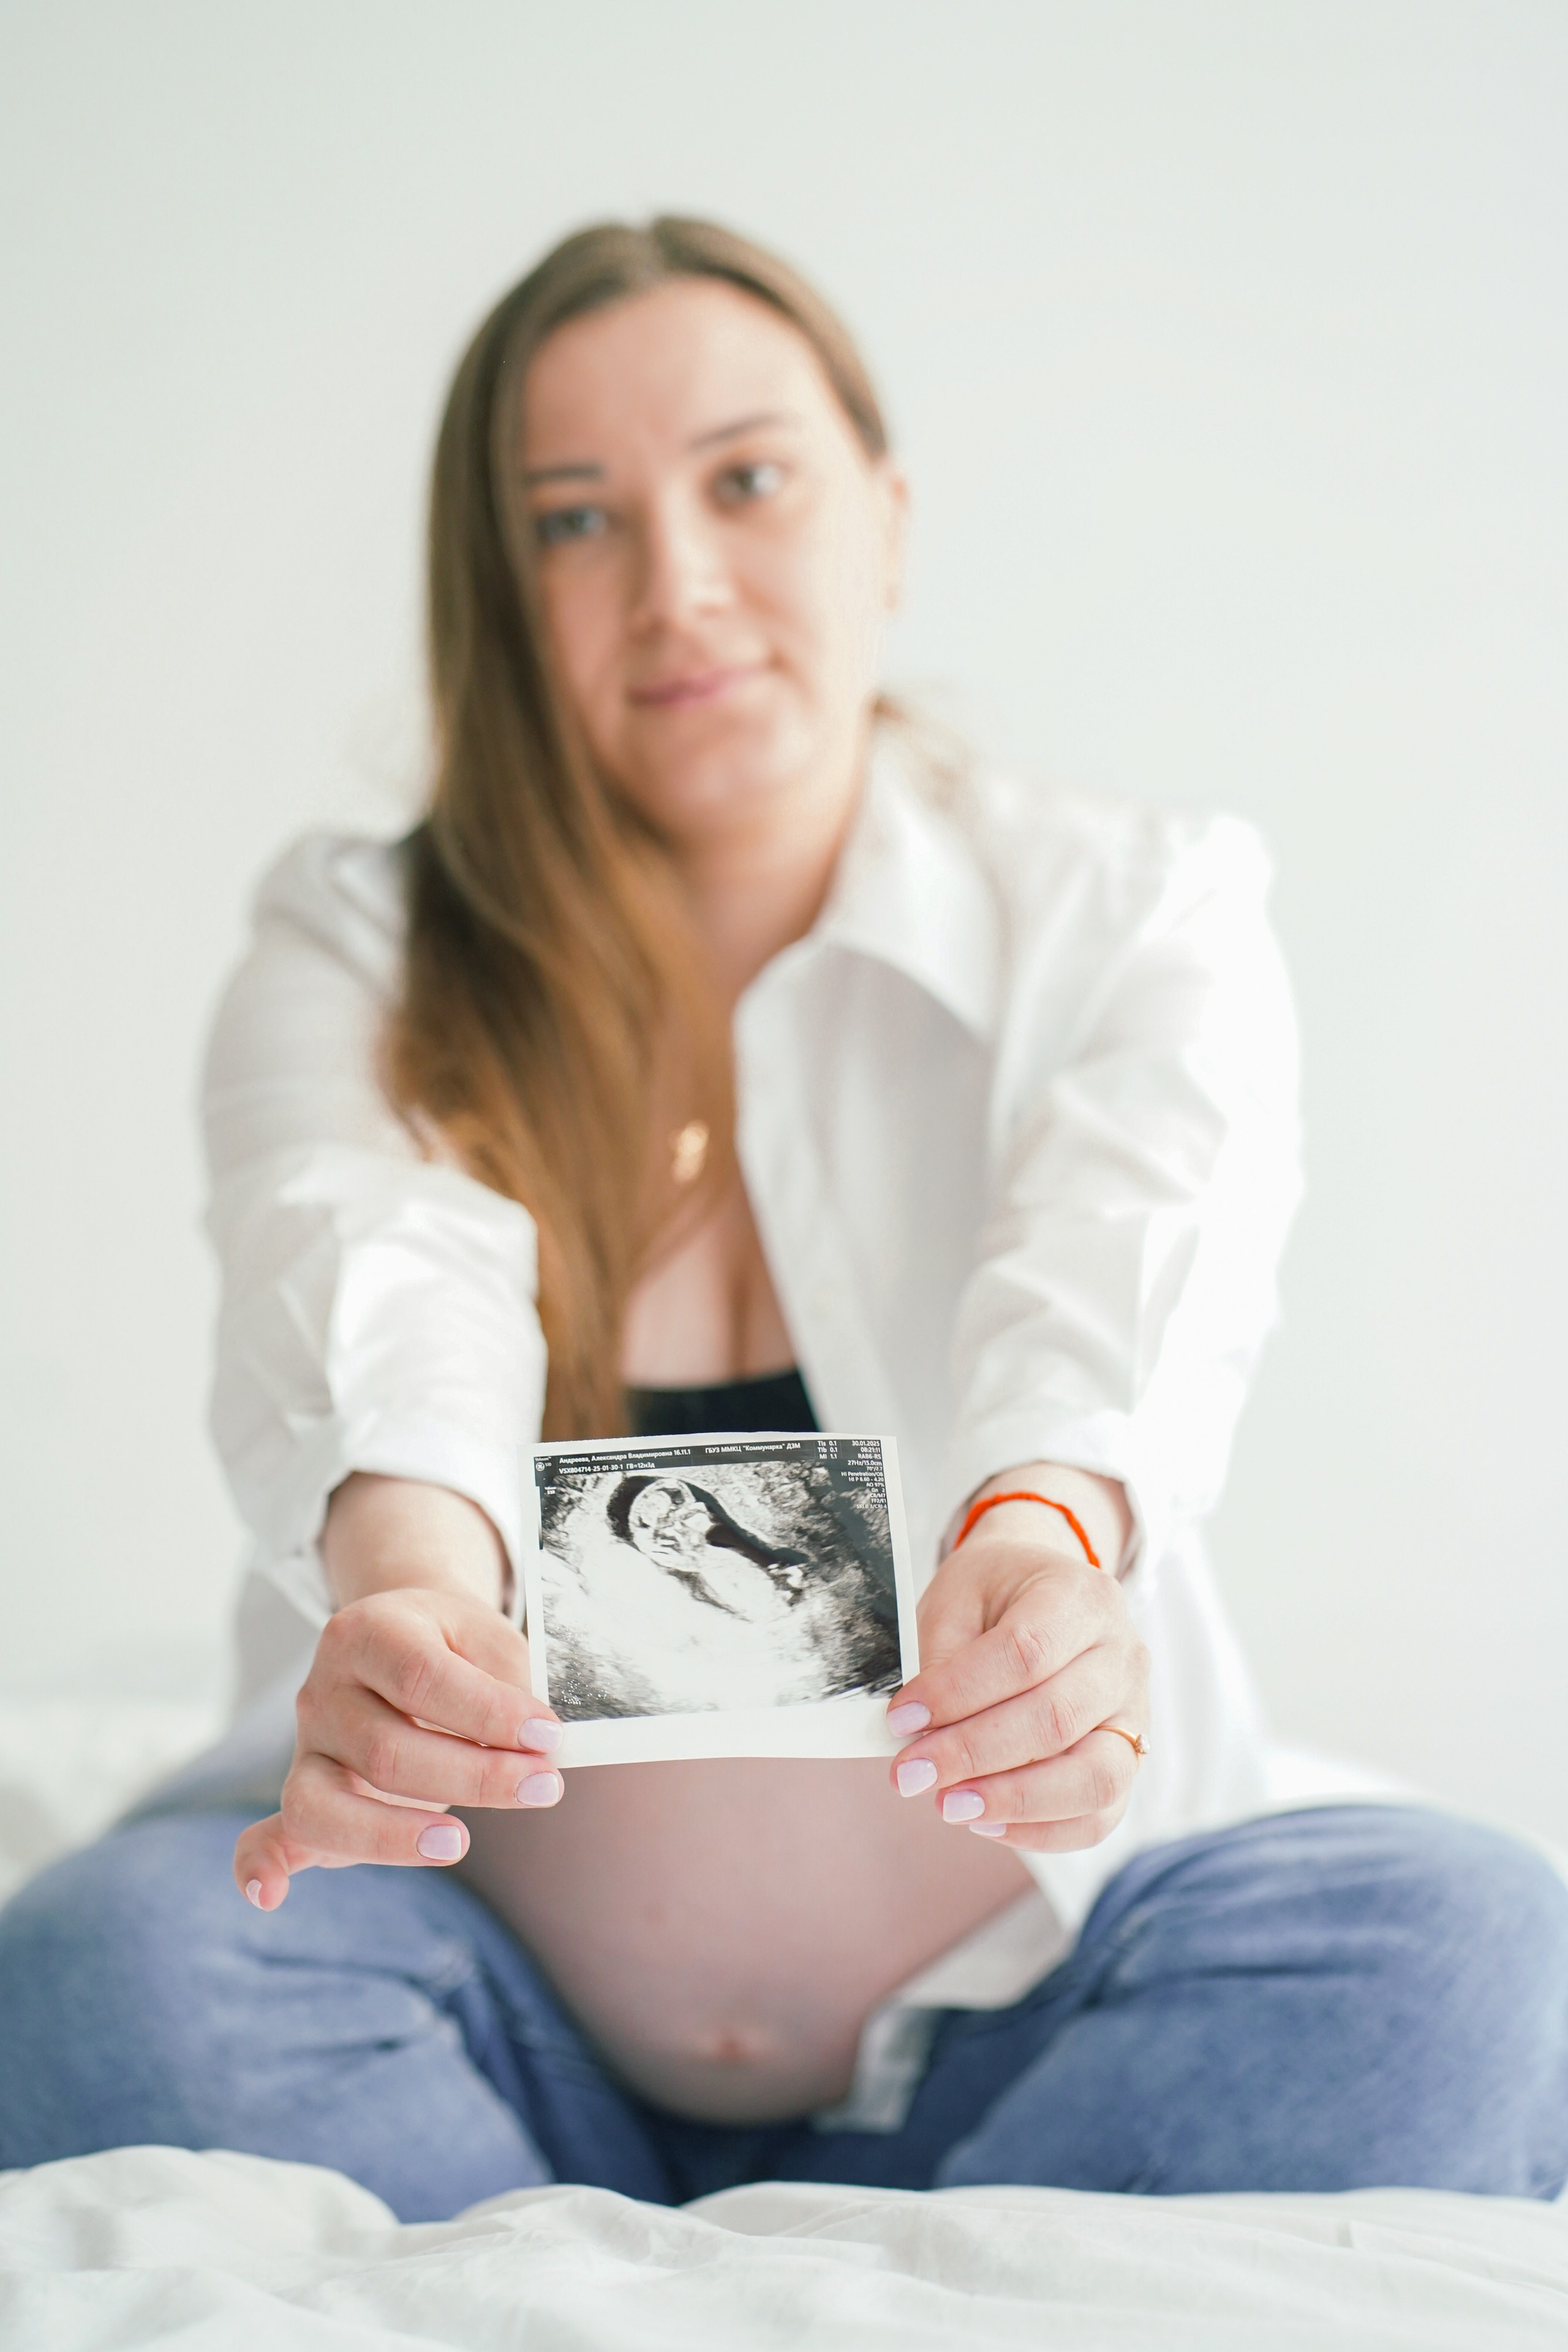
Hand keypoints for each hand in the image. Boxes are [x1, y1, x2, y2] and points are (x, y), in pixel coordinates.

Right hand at [233, 1587, 563, 1910]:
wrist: (404, 1632)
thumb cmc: (456, 1644)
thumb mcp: (489, 1639)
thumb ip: (509, 1686)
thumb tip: (537, 1747)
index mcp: (367, 1632)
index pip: (422, 1678)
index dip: (489, 1714)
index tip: (548, 1737)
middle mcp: (323, 1689)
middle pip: (385, 1750)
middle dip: (474, 1776)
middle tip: (544, 1785)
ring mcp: (306, 1746)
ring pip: (328, 1803)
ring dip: (395, 1834)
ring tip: (460, 1842)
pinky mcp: (304, 1794)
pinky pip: (272, 1833)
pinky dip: (261, 1864)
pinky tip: (269, 1895)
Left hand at [884, 1512, 1148, 1850]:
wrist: (1046, 1590)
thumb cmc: (997, 1594)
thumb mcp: (958, 1598)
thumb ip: (942, 1661)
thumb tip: (919, 1735)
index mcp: (1079, 1596)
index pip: (1025, 1652)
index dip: (958, 1693)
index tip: (901, 1719)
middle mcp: (1121, 1656)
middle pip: (1057, 1719)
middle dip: (973, 1755)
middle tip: (911, 1774)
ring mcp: (1134, 1713)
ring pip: (1092, 1777)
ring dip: (1013, 1802)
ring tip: (950, 1806)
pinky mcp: (1129, 1760)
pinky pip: (1099, 1815)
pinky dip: (1041, 1830)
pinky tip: (986, 1823)